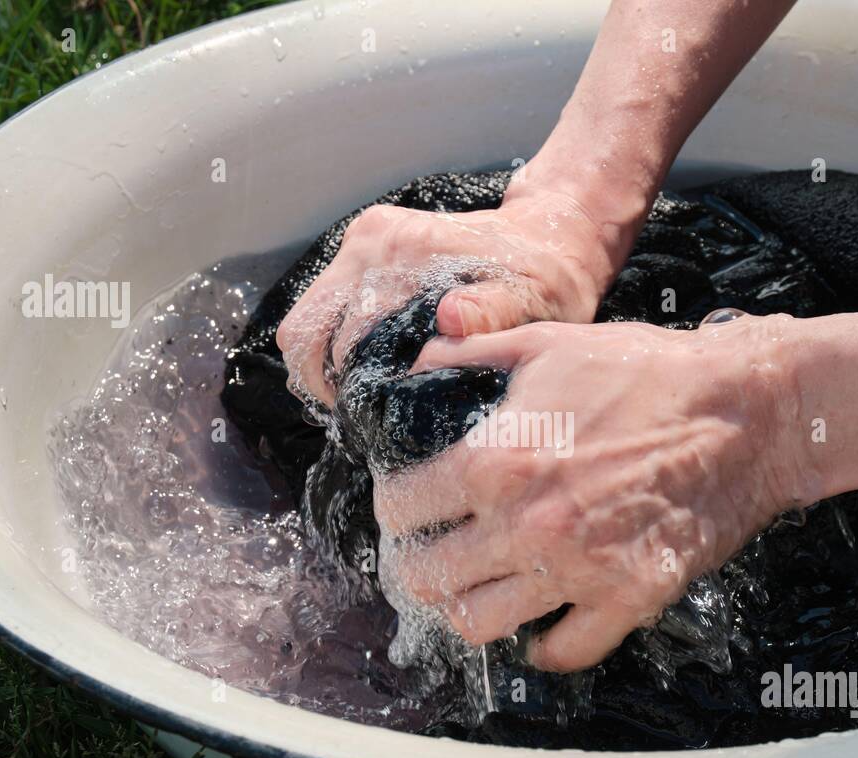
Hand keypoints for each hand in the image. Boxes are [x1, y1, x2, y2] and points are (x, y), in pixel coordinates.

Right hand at [275, 182, 619, 406]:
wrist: (550, 234)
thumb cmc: (546, 277)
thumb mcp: (535, 302)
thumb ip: (494, 312)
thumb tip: (450, 319)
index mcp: (406, 252)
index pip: (341, 337)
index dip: (349, 390)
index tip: (376, 423)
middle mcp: (373, 241)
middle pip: (307, 330)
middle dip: (330, 383)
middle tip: (369, 419)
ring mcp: (363, 242)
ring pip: (307, 322)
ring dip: (326, 366)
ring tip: (366, 399)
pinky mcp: (365, 248)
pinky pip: (324, 309)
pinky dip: (335, 345)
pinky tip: (373, 370)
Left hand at [374, 314, 817, 671]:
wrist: (742, 410)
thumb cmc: (646, 371)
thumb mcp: (545, 343)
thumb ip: (467, 356)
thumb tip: (415, 367)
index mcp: (496, 461)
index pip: (401, 510)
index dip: (396, 507)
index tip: (408, 507)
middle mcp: (526, 525)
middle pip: (426, 578)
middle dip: (416, 564)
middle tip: (429, 552)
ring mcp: (577, 570)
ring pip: (479, 625)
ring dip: (467, 608)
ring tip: (476, 587)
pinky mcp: (627, 598)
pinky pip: (563, 651)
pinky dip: (542, 644)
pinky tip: (539, 621)